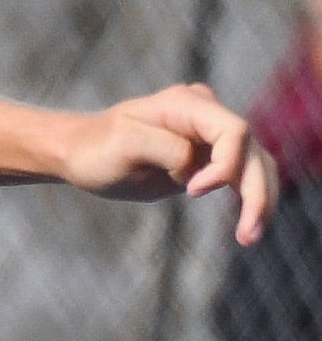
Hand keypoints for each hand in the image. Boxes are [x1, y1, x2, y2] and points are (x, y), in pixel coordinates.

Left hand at [60, 83, 278, 243]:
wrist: (80, 155)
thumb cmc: (96, 147)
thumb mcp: (125, 144)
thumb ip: (167, 148)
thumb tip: (196, 162)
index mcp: (186, 104)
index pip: (234, 131)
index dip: (227, 164)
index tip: (192, 190)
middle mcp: (206, 114)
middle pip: (252, 152)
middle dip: (257, 193)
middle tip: (247, 235)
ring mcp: (211, 135)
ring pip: (257, 166)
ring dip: (261, 201)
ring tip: (249, 237)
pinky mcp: (211, 157)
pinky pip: (245, 175)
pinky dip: (252, 199)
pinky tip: (247, 227)